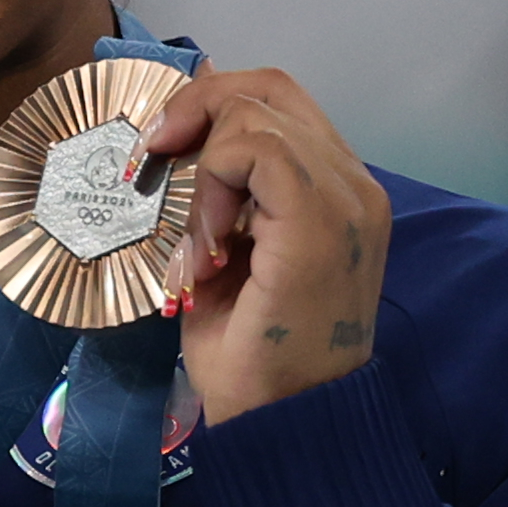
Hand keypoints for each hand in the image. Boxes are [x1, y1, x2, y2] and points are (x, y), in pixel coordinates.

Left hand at [136, 67, 389, 425]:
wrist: (286, 417)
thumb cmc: (252, 347)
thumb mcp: (226, 250)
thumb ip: (219, 192)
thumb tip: (176, 132)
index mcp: (336, 188)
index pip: (276, 100)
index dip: (209, 103)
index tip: (159, 150)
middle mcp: (353, 185)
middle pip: (267, 88)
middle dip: (194, 111)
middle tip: (153, 165)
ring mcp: (345, 200)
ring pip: (256, 114)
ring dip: (201, 168)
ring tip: (196, 240)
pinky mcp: (319, 221)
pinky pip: (255, 151)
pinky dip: (211, 187)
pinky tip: (206, 246)